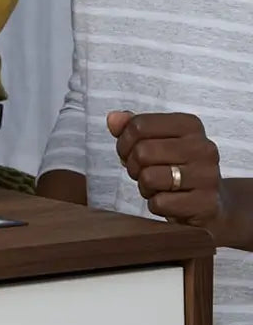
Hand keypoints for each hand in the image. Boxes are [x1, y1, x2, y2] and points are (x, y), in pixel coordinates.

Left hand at [107, 110, 225, 233]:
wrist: (210, 202)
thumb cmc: (175, 166)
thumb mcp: (155, 141)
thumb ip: (131, 127)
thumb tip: (113, 118)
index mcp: (190, 125)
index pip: (139, 125)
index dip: (124, 142)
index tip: (131, 152)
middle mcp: (203, 147)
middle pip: (142, 151)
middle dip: (133, 166)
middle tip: (143, 172)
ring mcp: (207, 176)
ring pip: (149, 177)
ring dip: (144, 186)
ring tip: (157, 186)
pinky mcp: (206, 204)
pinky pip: (160, 203)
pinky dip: (156, 205)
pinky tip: (169, 201)